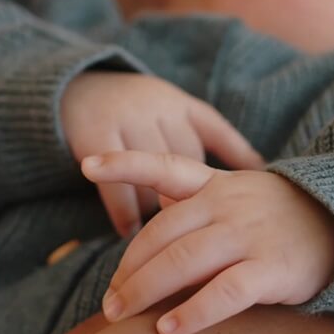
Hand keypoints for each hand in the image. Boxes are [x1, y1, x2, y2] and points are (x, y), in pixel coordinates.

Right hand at [60, 71, 263, 235]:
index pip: (217, 137)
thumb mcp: (176, 112)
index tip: (246, 201)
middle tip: (204, 237)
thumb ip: (217, 139)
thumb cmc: (135, 110)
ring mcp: (127, 121)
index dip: (234, 170)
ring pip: (151, 180)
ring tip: (166, 247)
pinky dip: (126, 215)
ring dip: (158, 216)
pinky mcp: (95, 135)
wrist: (72, 86)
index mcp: (183, 106)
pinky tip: (131, 234)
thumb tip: (260, 170)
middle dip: (195, 202)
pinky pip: (117, 185)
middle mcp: (158, 110)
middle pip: (185, 167)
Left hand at [82, 150, 333, 333]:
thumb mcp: (241, 199)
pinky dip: (192, 313)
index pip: (163, 167)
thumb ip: (198, 208)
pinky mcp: (271, 269)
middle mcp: (228, 205)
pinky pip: (223, 293)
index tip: (86, 165)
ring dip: (144, 290)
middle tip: (107, 301)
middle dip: (127, 269)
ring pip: (182, 262)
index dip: (124, 164)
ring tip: (119, 315)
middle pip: (160, 235)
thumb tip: (149, 225)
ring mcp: (249, 235)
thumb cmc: (284, 220)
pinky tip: (168, 331)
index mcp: (217, 185)